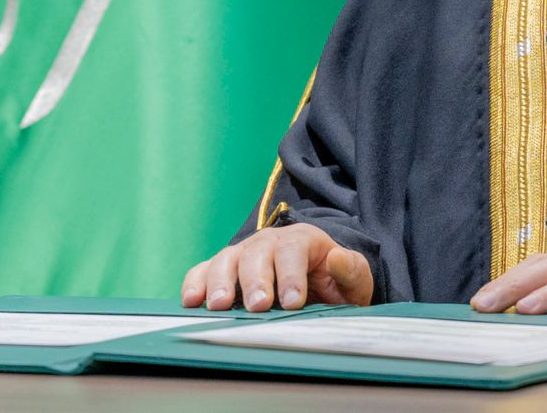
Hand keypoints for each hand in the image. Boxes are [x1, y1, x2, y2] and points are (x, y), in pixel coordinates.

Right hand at [180, 223, 373, 311]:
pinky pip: (203, 271)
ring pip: (227, 259)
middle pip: (258, 254)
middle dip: (256, 280)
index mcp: (302, 240)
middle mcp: (269, 241)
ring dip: (221, 281)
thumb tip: (338, 258)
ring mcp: (243, 253)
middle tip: (258, 306)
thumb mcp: (354, 279)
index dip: (291, 275)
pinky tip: (192, 301)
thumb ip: (352, 269)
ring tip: (219, 305)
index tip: (292, 303)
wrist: (316, 283)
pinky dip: (195, 283)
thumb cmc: (334, 283)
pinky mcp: (223, 269)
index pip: (294, 250)